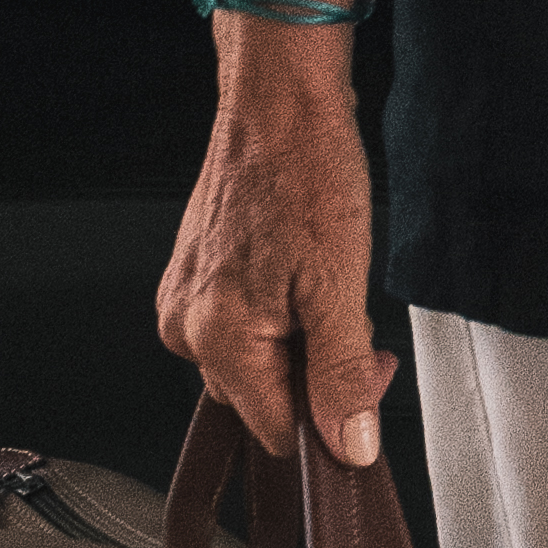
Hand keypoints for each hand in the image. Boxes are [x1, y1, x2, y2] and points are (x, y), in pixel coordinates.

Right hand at [156, 54, 396, 468]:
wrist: (278, 103)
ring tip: (323, 285)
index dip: (331, 413)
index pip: (277, 430)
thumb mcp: (340, 286)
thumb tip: (347, 444)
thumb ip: (342, 377)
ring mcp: (184, 299)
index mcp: (219, 338)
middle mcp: (187, 327)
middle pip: (263, 398)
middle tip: (354, 320)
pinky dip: (276, 314)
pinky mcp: (192, 277)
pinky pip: (238, 326)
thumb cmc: (306, 172)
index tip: (364, 369)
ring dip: (297, 343)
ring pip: (253, 361)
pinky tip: (298, 273)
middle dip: (316, 374)